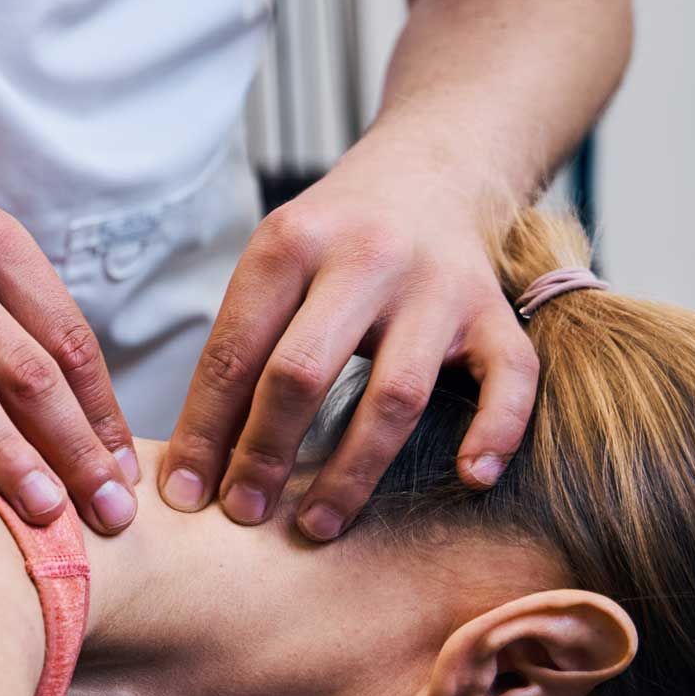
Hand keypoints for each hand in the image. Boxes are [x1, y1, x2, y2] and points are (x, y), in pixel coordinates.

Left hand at [159, 145, 538, 538]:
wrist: (431, 170)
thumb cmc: (333, 240)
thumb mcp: (273, 265)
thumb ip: (240, 346)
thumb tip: (196, 462)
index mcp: (290, 242)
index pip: (235, 351)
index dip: (205, 429)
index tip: (184, 494)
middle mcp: (365, 258)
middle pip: (302, 372)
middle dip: (264, 453)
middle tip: (242, 513)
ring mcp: (437, 285)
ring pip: (395, 394)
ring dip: (352, 472)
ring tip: (316, 525)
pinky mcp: (495, 310)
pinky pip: (509, 379)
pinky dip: (496, 431)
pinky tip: (470, 478)